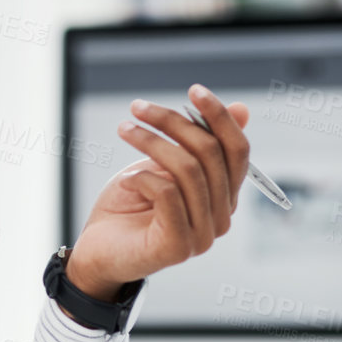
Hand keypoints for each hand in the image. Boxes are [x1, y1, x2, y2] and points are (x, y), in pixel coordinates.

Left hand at [64, 83, 251, 301]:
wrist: (98, 252)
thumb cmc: (130, 207)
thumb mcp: (163, 165)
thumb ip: (198, 143)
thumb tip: (242, 109)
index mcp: (223, 196)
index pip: (237, 150)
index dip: (219, 117)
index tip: (193, 90)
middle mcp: (220, 218)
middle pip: (210, 154)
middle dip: (173, 122)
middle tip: (138, 108)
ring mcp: (202, 236)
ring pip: (187, 170)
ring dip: (151, 142)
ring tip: (125, 131)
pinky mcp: (177, 247)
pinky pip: (167, 194)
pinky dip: (142, 178)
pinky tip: (125, 181)